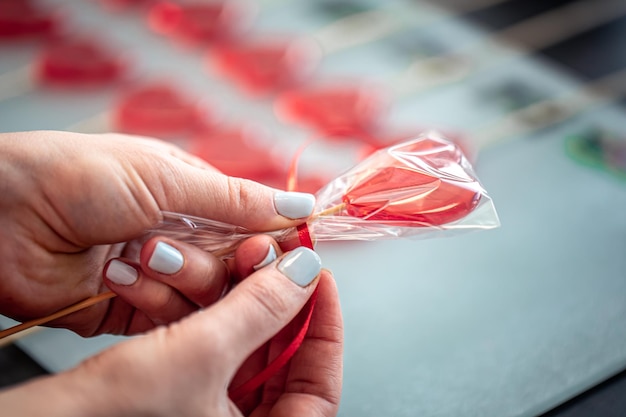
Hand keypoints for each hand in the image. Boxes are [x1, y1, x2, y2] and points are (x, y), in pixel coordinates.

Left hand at [0, 131, 315, 335]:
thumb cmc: (76, 176)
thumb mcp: (165, 178)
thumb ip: (235, 201)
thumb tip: (300, 205)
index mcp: (191, 195)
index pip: (251, 224)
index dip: (267, 240)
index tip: (277, 251)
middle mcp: (180, 235)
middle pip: (233, 265)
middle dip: (223, 263)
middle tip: (215, 257)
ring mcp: (156, 273)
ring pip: (204, 295)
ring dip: (181, 276)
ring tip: (142, 253)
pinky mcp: (131, 309)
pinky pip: (168, 317)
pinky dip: (152, 298)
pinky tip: (119, 274)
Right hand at [0, 243, 342, 416]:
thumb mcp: (201, 354)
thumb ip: (259, 309)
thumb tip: (303, 271)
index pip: (321, 384)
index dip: (325, 325)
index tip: (318, 276)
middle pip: (282, 357)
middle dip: (272, 298)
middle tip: (267, 256)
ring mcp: (212, 412)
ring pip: (245, 345)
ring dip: (234, 296)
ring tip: (228, 257)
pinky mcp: (185, 394)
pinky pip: (211, 345)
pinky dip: (206, 310)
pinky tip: (195, 278)